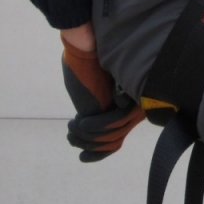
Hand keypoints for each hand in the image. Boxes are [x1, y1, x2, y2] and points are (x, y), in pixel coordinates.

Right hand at [60, 29, 144, 160]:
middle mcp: (130, 107)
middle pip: (116, 140)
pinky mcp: (122, 100)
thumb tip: (89, 132)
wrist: (85, 46)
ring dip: (88, 137)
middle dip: (93, 148)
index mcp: (122, 106)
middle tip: (73, 140)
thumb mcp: (88, 93)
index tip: (83, 157)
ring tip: (73, 128)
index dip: (101, 152)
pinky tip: (78, 122)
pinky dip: (91, 127)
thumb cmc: (84, 66)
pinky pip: (109, 124)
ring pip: (112, 135)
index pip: (118, 138)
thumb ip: (94, 110)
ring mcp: (129, 104)